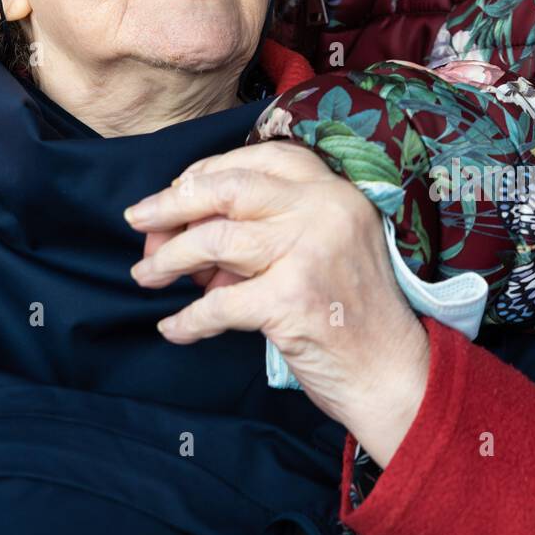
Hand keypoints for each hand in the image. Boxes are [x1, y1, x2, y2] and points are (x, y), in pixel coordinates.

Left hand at [125, 140, 430, 466]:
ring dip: (169, 259)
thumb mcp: (321, 251)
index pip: (261, 157)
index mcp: (335, 191)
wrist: (396, 376)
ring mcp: (309, 252)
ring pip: (214, 239)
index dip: (210, 170)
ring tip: (145, 275)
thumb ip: (266, 232)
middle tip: (138, 220)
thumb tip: (186, 235)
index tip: (177, 190)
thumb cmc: (353, 315)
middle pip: (228, 187)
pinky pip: (219, 303)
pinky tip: (173, 327)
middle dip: (172, 202)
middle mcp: (325, 210)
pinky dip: (188, 318)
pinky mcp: (291, 300)